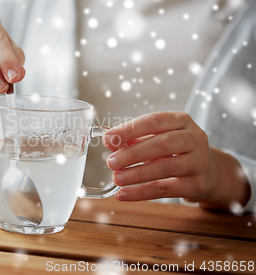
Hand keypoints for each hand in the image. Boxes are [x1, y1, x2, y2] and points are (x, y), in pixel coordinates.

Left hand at [102, 111, 250, 209]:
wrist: (208, 171)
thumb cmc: (175, 150)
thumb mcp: (157, 138)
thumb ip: (133, 138)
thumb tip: (110, 141)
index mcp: (181, 120)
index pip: (153, 121)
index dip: (129, 130)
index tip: (108, 139)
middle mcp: (194, 138)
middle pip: (162, 144)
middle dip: (132, 153)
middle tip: (111, 162)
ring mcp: (198, 162)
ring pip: (165, 167)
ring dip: (136, 174)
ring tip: (116, 178)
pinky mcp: (196, 184)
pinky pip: (165, 189)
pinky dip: (141, 192)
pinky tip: (123, 194)